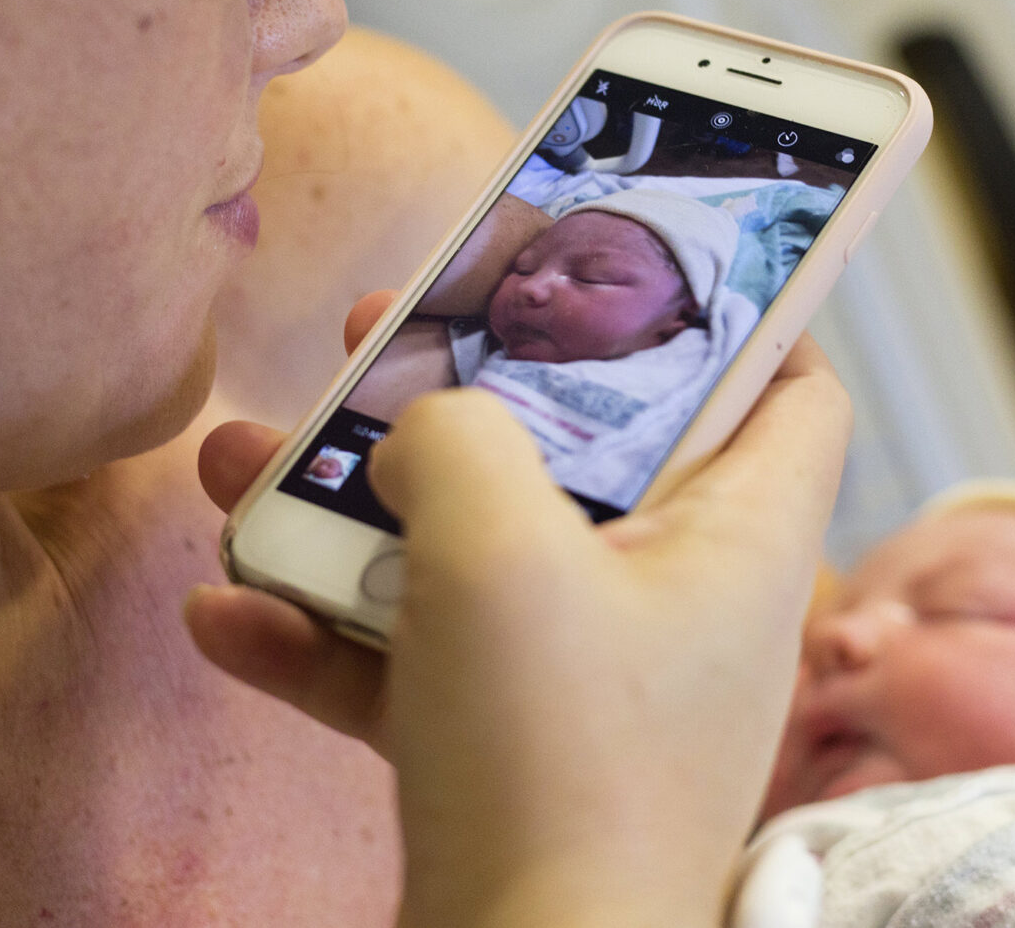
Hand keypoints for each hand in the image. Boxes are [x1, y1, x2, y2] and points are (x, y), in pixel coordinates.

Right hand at [189, 295, 850, 927]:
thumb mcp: (497, 544)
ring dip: (358, 508)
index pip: (791, 387)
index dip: (739, 305)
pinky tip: (224, 616)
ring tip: (244, 461)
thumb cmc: (554, 759)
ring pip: (478, 552)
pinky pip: (417, 664)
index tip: (644, 255)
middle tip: (385, 331)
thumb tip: (423, 424)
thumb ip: (456, 434)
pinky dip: (329, 636)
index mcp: (736, 537)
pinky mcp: (508, 753)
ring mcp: (589, 685)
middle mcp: (675, 604)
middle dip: (474, 389)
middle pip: (593, 449)